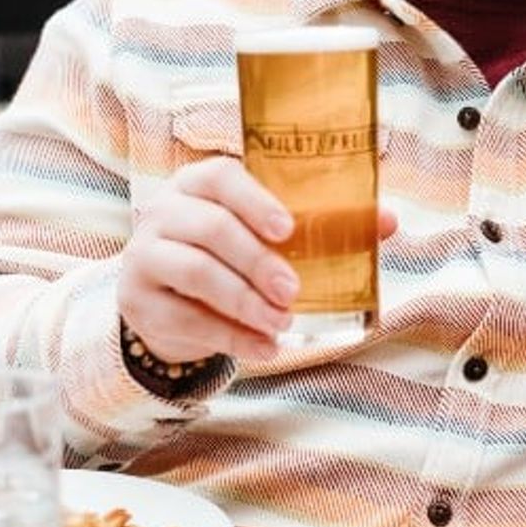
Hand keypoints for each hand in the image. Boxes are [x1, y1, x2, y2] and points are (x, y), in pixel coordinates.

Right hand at [117, 156, 397, 364]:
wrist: (172, 297)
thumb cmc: (234, 253)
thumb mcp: (269, 234)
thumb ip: (325, 223)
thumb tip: (387, 220)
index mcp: (201, 184)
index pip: (221, 177)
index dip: (255, 201)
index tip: (288, 229)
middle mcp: (165, 211)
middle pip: (210, 229)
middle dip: (257, 262)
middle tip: (293, 291)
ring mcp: (145, 255)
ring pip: (194, 273)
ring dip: (244, 302)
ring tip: (282, 323)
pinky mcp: (138, 301)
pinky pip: (185, 319)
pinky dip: (230, 337)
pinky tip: (265, 349)